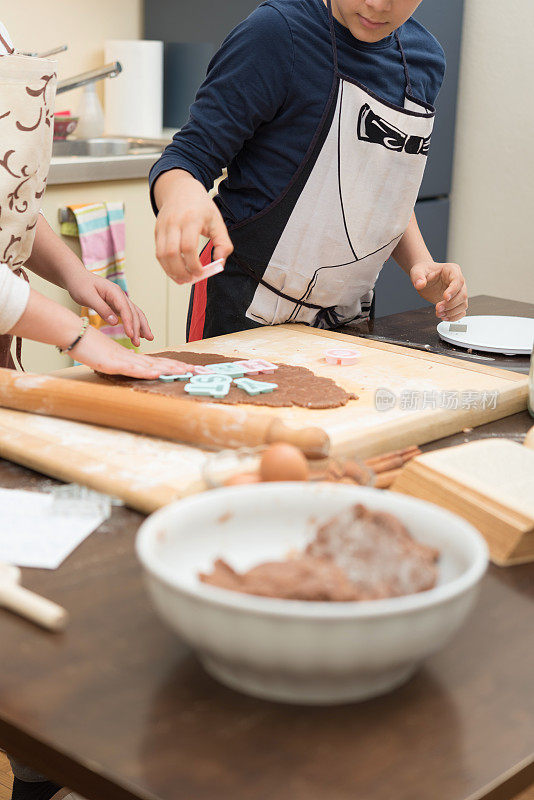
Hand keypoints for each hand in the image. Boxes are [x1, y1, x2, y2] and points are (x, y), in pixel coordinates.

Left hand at [66, 272, 152, 347]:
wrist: (76, 277)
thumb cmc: (80, 285)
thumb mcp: (88, 297)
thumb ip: (102, 309)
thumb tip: (114, 322)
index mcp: (114, 292)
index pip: (125, 309)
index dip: (129, 323)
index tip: (131, 335)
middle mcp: (120, 295)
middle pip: (134, 312)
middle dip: (138, 328)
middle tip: (138, 343)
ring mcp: (120, 300)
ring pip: (135, 313)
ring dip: (142, 326)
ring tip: (149, 338)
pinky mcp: (116, 305)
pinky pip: (129, 315)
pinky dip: (136, 323)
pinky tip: (139, 332)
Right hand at [71, 326, 192, 378]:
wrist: (72, 333)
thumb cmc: (88, 345)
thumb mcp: (109, 358)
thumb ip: (122, 363)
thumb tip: (133, 368)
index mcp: (133, 357)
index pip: (159, 362)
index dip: (175, 366)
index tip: (192, 369)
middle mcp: (132, 357)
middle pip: (162, 362)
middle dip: (182, 367)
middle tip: (201, 371)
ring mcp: (123, 360)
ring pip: (151, 365)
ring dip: (170, 369)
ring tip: (187, 371)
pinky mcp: (113, 363)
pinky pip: (132, 369)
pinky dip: (146, 371)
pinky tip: (157, 373)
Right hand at [154, 170, 232, 283]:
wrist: (180, 189)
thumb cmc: (200, 207)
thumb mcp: (217, 222)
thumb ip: (223, 243)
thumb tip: (220, 263)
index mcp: (191, 219)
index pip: (188, 247)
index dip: (193, 264)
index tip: (201, 272)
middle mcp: (174, 222)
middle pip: (172, 253)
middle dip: (181, 271)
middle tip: (191, 279)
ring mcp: (162, 226)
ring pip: (161, 255)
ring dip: (171, 271)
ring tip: (182, 279)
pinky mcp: (157, 231)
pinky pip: (158, 252)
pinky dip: (166, 265)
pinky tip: (175, 271)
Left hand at [410, 261, 467, 320]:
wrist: (424, 277)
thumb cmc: (424, 271)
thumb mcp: (418, 271)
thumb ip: (418, 277)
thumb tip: (419, 284)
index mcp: (452, 270)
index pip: (458, 281)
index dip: (453, 290)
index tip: (445, 298)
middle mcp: (458, 281)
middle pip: (462, 295)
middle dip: (450, 304)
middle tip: (438, 308)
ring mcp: (458, 292)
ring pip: (463, 304)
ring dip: (452, 312)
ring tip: (439, 314)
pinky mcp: (456, 301)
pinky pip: (461, 311)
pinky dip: (454, 317)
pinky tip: (444, 317)